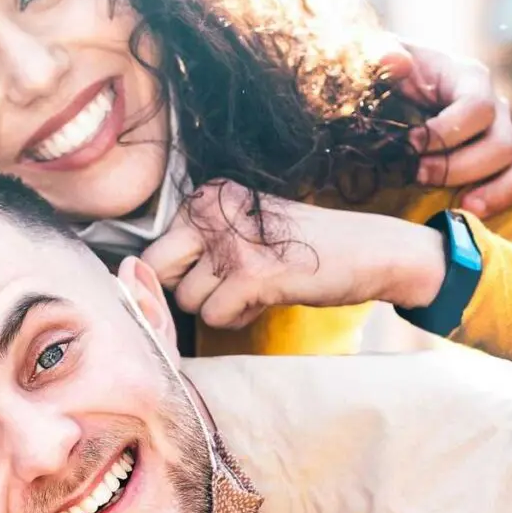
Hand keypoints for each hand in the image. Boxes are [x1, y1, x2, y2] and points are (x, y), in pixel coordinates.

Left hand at [139, 181, 446, 328]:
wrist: (371, 252)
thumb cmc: (300, 246)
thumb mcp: (241, 229)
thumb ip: (196, 245)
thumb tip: (139, 281)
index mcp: (206, 196)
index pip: (152, 247)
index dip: (180, 272)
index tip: (220, 267)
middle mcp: (211, 210)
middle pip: (156, 271)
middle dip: (189, 289)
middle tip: (232, 282)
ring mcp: (229, 240)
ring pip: (187, 300)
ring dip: (221, 305)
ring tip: (259, 285)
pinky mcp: (250, 273)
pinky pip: (214, 316)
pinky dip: (240, 317)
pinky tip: (269, 295)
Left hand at [376, 39, 511, 222]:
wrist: (383, 92)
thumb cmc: (377, 75)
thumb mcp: (368, 56)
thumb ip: (376, 53)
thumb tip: (396, 61)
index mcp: (467, 77)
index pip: (479, 107)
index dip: (448, 132)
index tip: (413, 146)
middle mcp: (494, 106)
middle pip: (500, 142)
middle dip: (461, 168)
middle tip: (420, 178)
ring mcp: (505, 133)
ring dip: (501, 190)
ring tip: (468, 209)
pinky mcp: (508, 159)